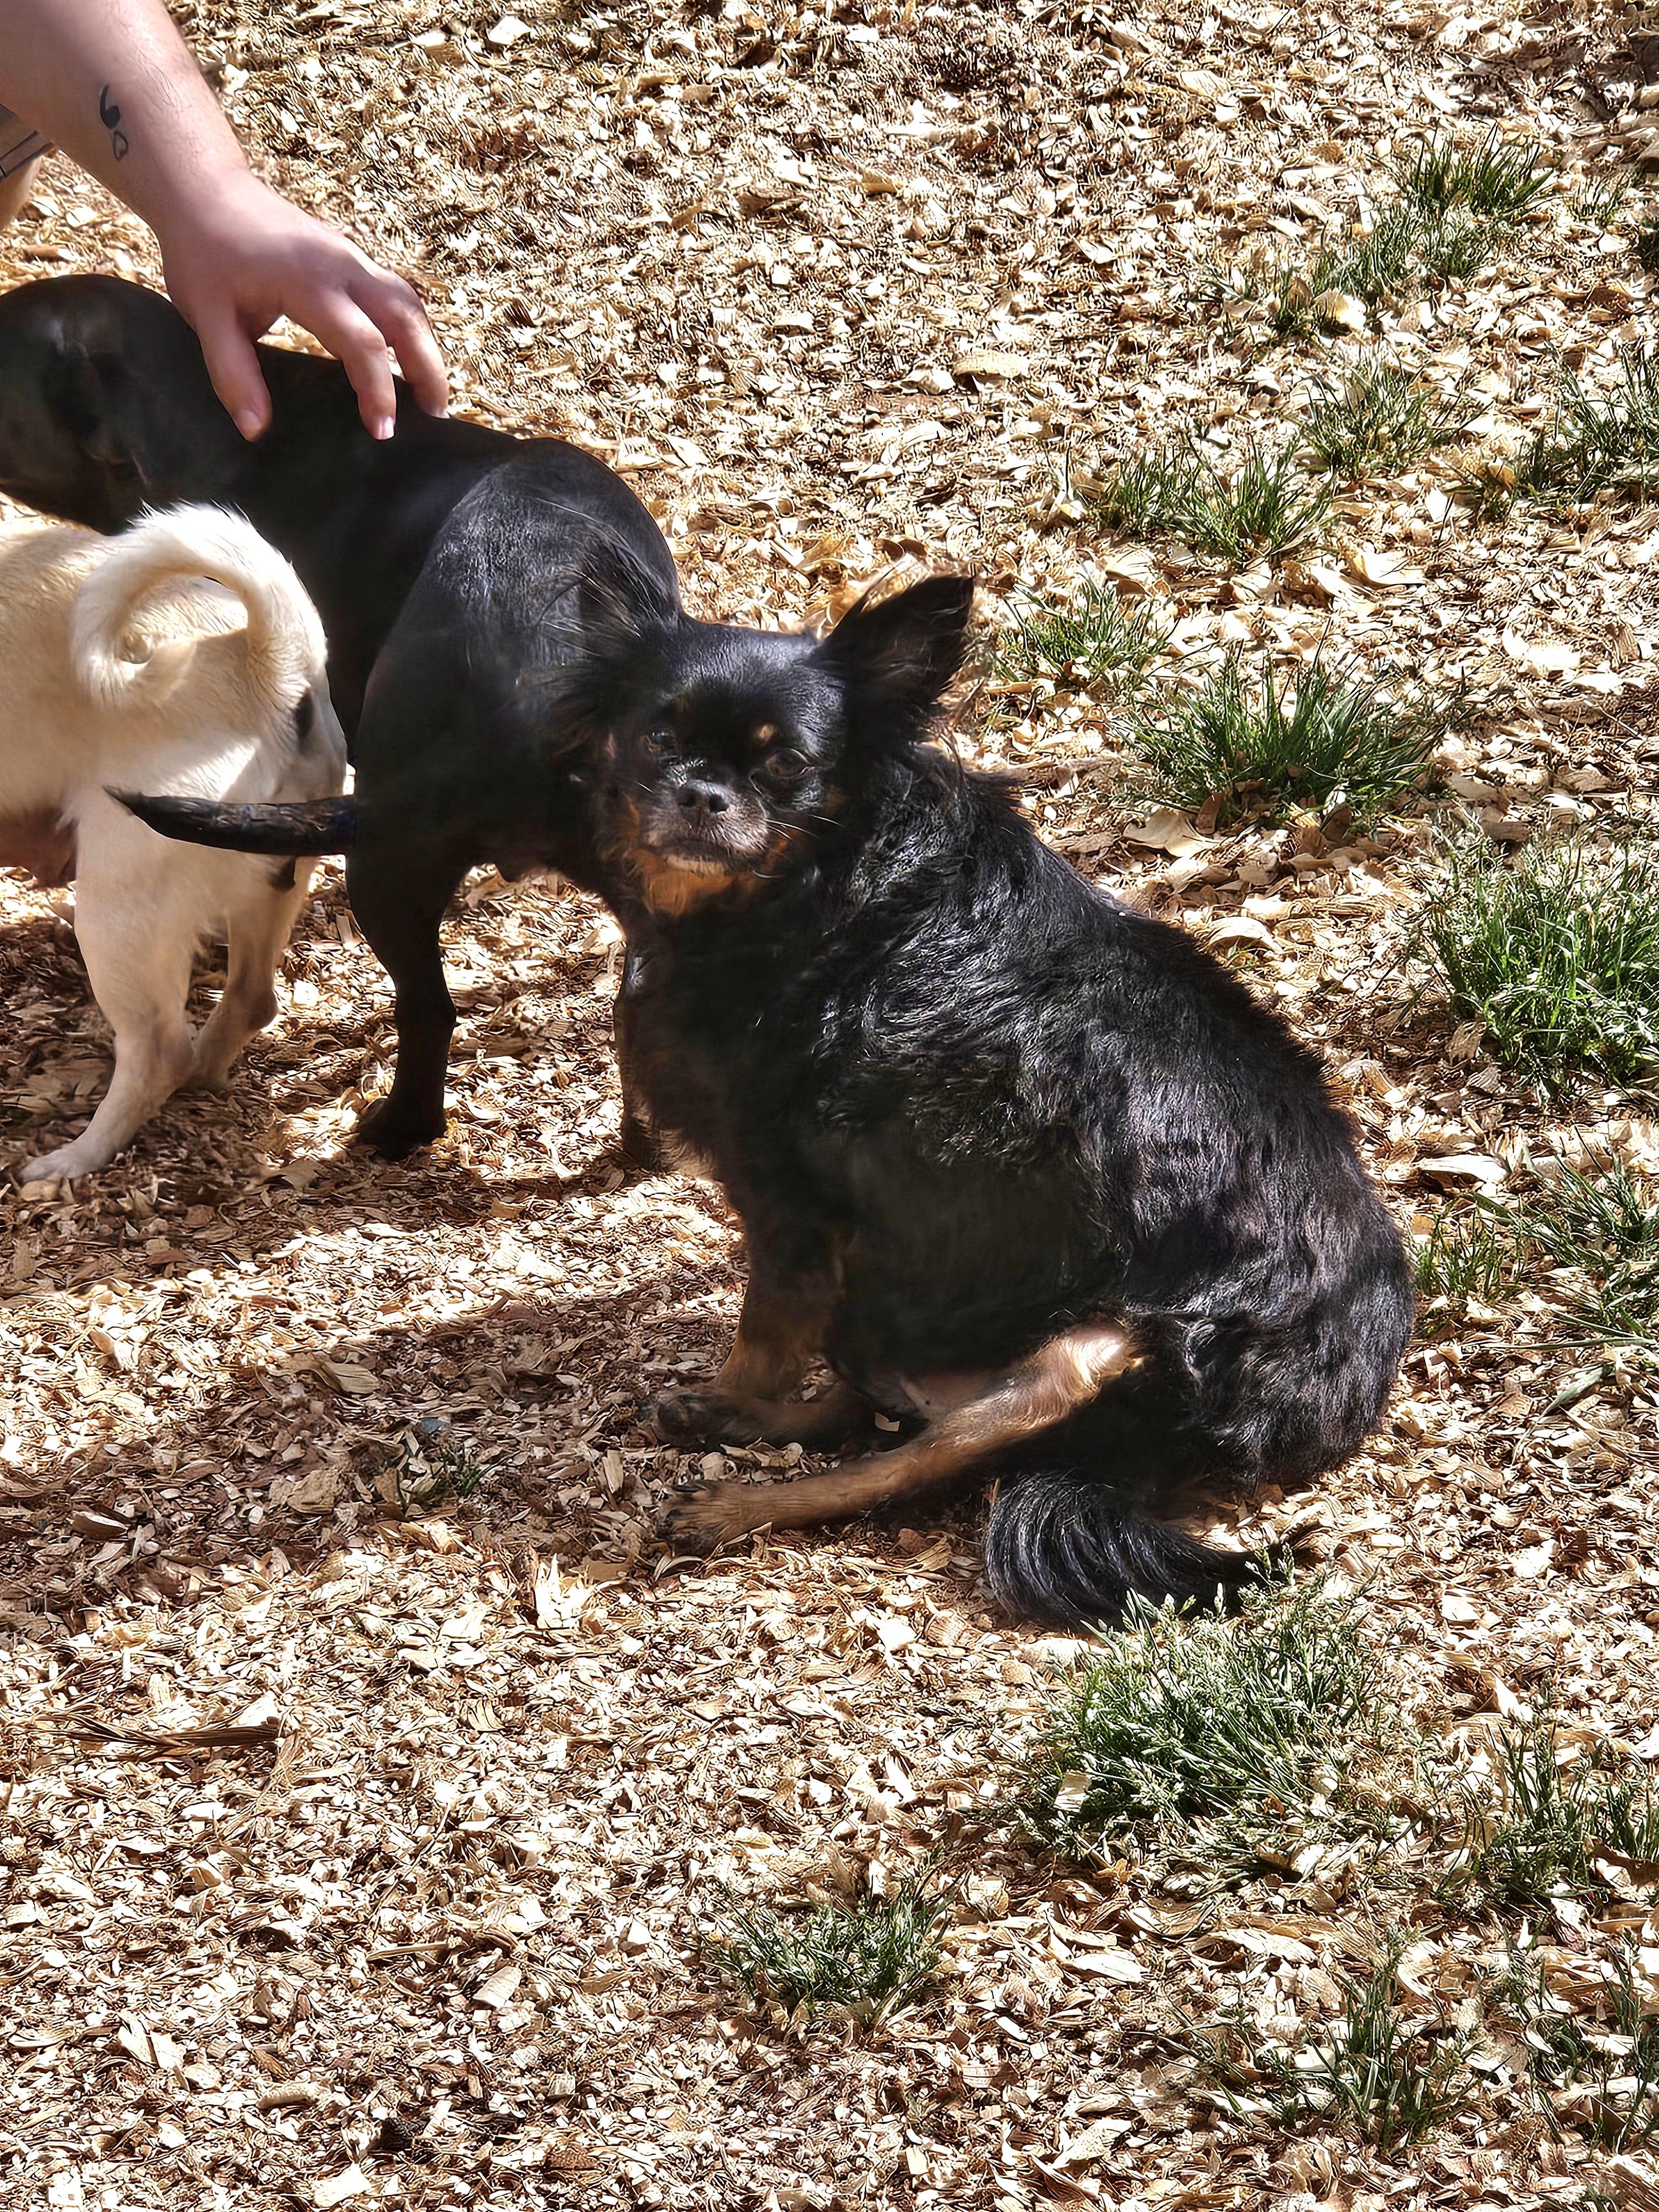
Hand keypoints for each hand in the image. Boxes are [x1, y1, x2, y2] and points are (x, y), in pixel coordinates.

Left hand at [152, 168, 448, 440]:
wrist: (205, 192)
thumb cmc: (204, 255)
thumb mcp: (208, 318)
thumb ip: (233, 375)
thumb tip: (255, 431)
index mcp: (309, 281)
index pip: (363, 341)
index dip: (379, 390)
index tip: (382, 431)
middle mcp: (342, 265)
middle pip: (406, 317)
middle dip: (428, 369)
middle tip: (435, 418)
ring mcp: (351, 256)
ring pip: (408, 302)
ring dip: (427, 348)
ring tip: (430, 397)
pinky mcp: (350, 257)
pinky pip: (395, 294)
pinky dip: (411, 330)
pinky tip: (407, 360)